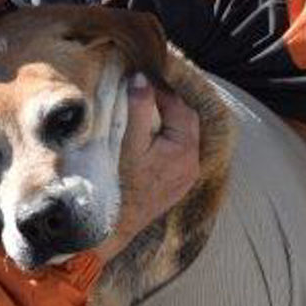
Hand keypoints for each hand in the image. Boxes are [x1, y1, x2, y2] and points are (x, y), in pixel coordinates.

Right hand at [95, 75, 199, 261]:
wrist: (114, 225)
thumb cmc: (119, 184)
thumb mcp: (127, 142)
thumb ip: (138, 109)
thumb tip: (141, 80)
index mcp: (184, 150)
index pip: (178, 107)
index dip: (160, 91)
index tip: (141, 82)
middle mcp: (191, 164)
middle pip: (186, 121)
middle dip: (168, 105)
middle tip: (145, 94)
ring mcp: (186, 177)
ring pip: (184, 138)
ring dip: (168, 123)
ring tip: (146, 114)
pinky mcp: (177, 187)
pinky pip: (179, 155)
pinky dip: (168, 141)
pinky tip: (150, 140)